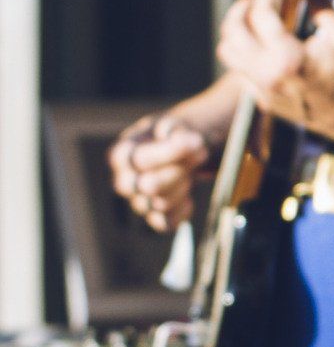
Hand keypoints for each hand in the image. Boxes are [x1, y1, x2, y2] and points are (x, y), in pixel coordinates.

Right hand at [109, 116, 211, 233]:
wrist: (184, 150)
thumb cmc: (173, 135)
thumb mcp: (172, 123)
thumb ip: (172, 128)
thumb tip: (170, 136)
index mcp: (121, 155)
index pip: (140, 160)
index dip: (170, 152)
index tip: (196, 141)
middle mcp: (123, 181)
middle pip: (149, 186)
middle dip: (179, 170)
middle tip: (200, 153)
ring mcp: (137, 202)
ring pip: (161, 204)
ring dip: (184, 185)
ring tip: (193, 169)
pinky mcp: (153, 218)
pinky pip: (168, 223)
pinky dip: (183, 210)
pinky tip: (188, 194)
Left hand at [216, 0, 333, 149]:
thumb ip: (321, 0)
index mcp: (288, 58)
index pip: (260, 14)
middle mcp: (269, 77)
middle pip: (231, 32)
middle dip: (242, 9)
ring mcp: (264, 92)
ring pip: (228, 53)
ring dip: (239, 32)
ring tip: (259, 22)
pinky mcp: (265, 102)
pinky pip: (241, 72)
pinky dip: (248, 54)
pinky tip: (269, 47)